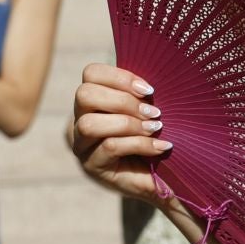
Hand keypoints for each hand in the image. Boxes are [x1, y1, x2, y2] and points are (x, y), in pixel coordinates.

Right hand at [69, 62, 172, 205]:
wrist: (163, 178)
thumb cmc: (156, 138)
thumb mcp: (149, 111)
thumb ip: (144, 93)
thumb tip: (160, 66)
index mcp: (94, 99)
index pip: (91, 73)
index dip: (120, 77)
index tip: (150, 90)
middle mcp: (80, 119)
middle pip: (84, 94)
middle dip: (123, 100)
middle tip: (153, 113)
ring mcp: (82, 144)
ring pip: (89, 123)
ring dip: (127, 124)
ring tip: (155, 129)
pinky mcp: (92, 165)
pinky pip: (110, 147)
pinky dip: (139, 143)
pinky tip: (161, 147)